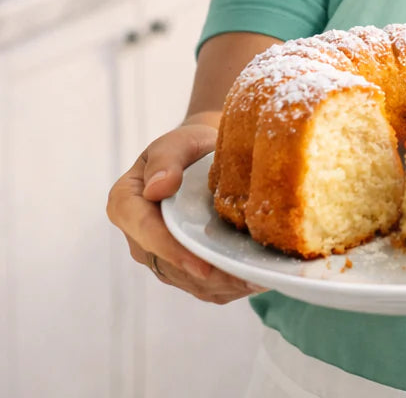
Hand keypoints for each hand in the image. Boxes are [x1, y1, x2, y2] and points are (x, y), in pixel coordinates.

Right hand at [106, 121, 262, 303]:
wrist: (202, 157)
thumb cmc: (188, 147)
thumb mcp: (177, 143)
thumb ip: (165, 160)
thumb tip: (157, 188)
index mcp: (126, 204)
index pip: (147, 234)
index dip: (174, 252)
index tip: (203, 266)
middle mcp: (136, 236)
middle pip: (168, 265)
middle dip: (205, 275)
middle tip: (243, 279)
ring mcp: (156, 254)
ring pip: (185, 280)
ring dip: (219, 284)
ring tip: (254, 281)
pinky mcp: (176, 266)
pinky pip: (198, 285)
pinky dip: (224, 287)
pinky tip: (251, 280)